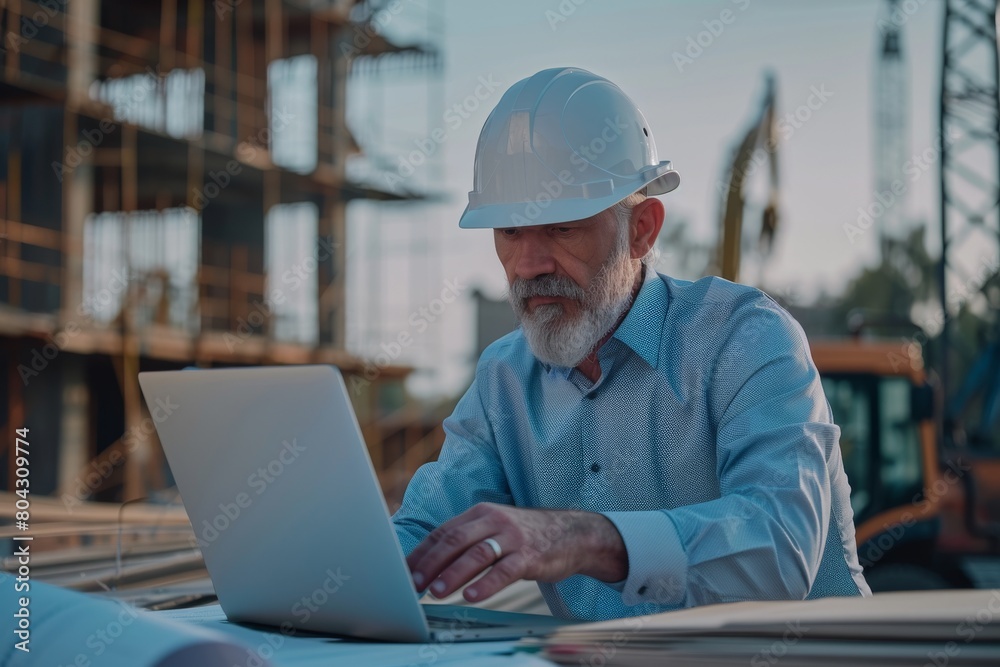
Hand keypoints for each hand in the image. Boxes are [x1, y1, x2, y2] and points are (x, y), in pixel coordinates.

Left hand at [406, 502, 627, 602]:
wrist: (574, 533)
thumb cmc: (527, 536)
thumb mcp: (496, 528)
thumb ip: (469, 539)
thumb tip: (431, 561)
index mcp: (481, 512)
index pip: (444, 531)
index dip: (422, 552)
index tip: (404, 571)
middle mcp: (495, 520)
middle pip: (455, 540)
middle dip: (431, 563)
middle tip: (413, 583)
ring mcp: (513, 537)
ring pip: (477, 554)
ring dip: (453, 574)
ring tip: (436, 591)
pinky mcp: (530, 555)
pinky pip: (505, 570)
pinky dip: (487, 584)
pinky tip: (472, 596)